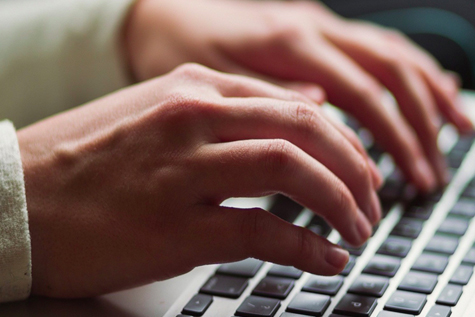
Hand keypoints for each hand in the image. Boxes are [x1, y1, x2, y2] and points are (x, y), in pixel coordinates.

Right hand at [19, 64, 380, 297]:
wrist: (16, 196)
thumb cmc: (85, 158)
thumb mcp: (158, 111)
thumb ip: (226, 110)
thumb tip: (295, 115)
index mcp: (191, 88)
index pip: (292, 104)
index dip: (339, 138)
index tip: (357, 165)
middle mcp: (192, 118)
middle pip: (304, 130)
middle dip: (354, 166)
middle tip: (372, 198)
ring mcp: (183, 171)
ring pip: (292, 171)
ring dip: (340, 202)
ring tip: (359, 228)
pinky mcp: (173, 227)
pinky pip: (262, 230)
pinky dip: (306, 246)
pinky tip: (326, 258)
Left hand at [124, 0, 472, 191]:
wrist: (159, 13)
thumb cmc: (175, 46)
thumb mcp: (208, 77)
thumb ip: (265, 96)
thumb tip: (320, 112)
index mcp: (289, 42)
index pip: (360, 94)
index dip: (387, 141)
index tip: (396, 185)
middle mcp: (312, 26)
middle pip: (388, 73)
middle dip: (417, 127)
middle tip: (432, 176)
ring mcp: (317, 24)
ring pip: (390, 54)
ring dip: (428, 94)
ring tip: (457, 131)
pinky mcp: (314, 29)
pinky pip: (373, 45)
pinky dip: (407, 70)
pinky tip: (427, 89)